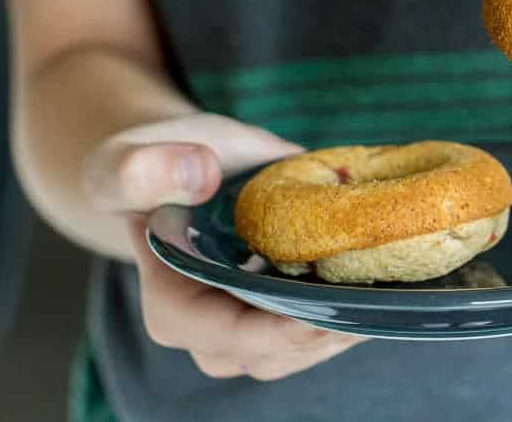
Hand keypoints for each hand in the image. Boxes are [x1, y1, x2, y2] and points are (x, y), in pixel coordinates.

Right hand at [83, 113, 364, 379]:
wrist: (176, 164)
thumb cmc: (151, 164)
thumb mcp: (130, 158)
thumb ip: (145, 169)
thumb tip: (198, 176)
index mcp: (170, 306)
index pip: (228, 336)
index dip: (280, 332)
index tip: (326, 312)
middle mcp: (206, 331)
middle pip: (272, 352)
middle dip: (323, 331)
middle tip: (372, 298)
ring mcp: (243, 328)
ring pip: (299, 350)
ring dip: (341, 326)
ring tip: (381, 291)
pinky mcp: (274, 313)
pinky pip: (313, 331)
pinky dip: (345, 313)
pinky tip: (376, 286)